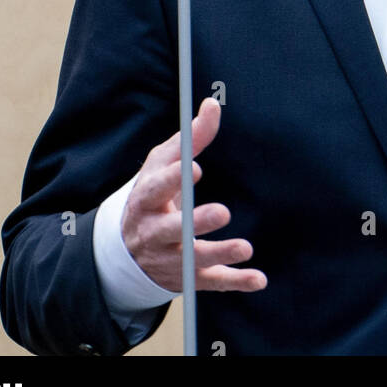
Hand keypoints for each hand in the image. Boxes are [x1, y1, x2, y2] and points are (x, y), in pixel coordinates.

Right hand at [121, 97, 266, 293]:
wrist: (128, 247)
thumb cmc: (152, 193)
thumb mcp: (163, 163)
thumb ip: (190, 138)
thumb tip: (211, 104)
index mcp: (145, 199)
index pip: (156, 189)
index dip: (173, 180)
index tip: (194, 169)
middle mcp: (154, 232)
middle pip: (172, 230)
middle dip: (195, 223)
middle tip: (222, 212)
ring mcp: (170, 259)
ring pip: (193, 261)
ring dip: (220, 254)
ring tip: (245, 247)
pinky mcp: (187, 279)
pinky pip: (211, 283)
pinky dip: (235, 283)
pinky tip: (258, 279)